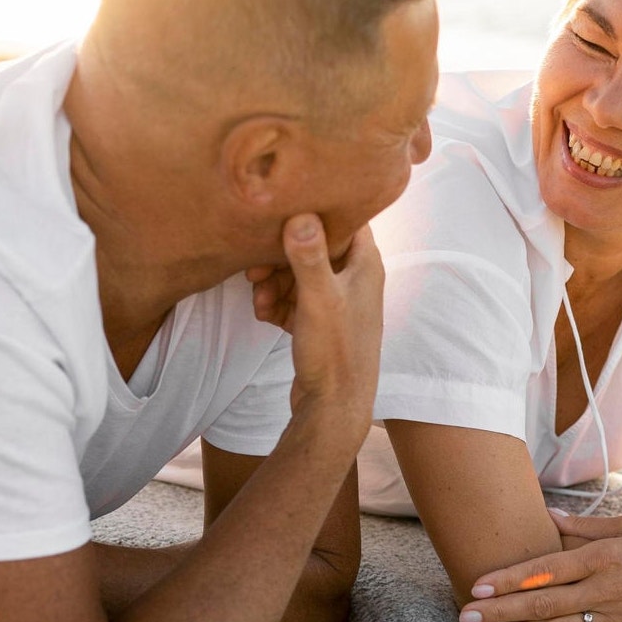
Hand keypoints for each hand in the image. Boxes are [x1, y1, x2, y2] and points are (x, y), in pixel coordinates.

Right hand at [264, 215, 383, 422]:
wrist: (334, 408)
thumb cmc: (335, 352)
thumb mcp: (319, 298)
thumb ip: (309, 256)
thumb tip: (300, 214)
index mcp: (365, 264)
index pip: (346, 218)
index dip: (315, 214)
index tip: (284, 218)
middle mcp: (355, 278)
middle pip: (314, 247)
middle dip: (281, 256)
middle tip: (256, 271)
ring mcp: (338, 301)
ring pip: (299, 275)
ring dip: (274, 283)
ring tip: (259, 299)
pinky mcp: (321, 323)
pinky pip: (294, 299)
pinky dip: (277, 303)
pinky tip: (264, 316)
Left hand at [457, 515, 621, 621]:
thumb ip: (584, 526)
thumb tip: (546, 517)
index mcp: (605, 556)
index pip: (546, 569)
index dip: (508, 579)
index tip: (478, 585)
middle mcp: (608, 590)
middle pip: (544, 603)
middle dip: (501, 612)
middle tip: (467, 617)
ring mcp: (618, 620)